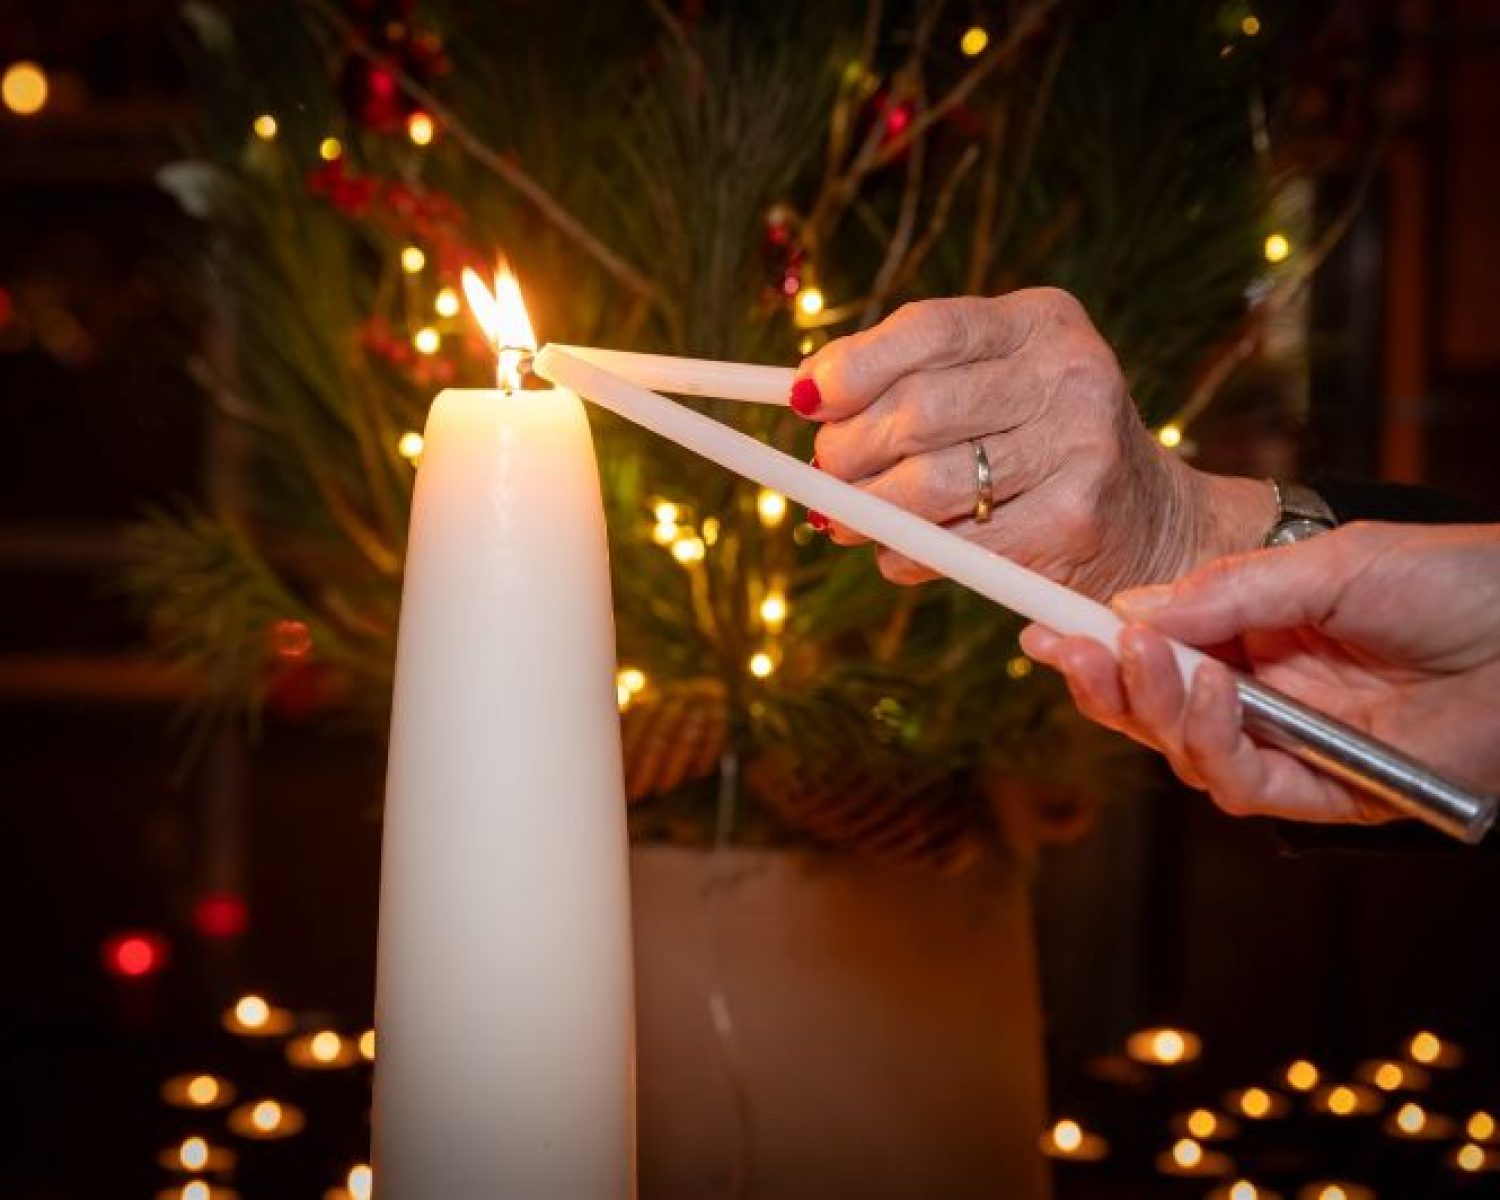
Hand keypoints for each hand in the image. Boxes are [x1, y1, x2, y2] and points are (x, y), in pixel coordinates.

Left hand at [794, 289, 1274, 597]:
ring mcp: (1080, 447)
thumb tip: (807, 394)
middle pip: (919, 408)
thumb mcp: (996, 383)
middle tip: (822, 471)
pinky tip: (898, 553)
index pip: (929, 329)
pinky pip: (955, 544)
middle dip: (848, 448)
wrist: (1149, 519)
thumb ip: (913, 379)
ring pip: (928, 483)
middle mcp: (1070, 373)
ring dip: (864, 509)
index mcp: (1042, 321)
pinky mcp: (1074, 521)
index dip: (853, 366)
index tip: (803, 400)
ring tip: (840, 519)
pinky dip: (906, 555)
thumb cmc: (1042, 444)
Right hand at [1020, 522, 1499, 824]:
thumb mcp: (1331, 564)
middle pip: (1155, 709)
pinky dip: (1214, 745)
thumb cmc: (1459, 583)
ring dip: (1153, 708)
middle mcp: (1266, 695)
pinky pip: (1248, 786)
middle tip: (1068, 648)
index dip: (1096, 642)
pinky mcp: (1331, 793)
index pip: (1159, 649)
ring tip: (1145, 657)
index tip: (1040, 624)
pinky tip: (1213, 693)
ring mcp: (1295, 747)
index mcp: (1260, 635)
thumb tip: (1128, 612)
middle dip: (1104, 683)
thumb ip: (1228, 593)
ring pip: (1187, 752)